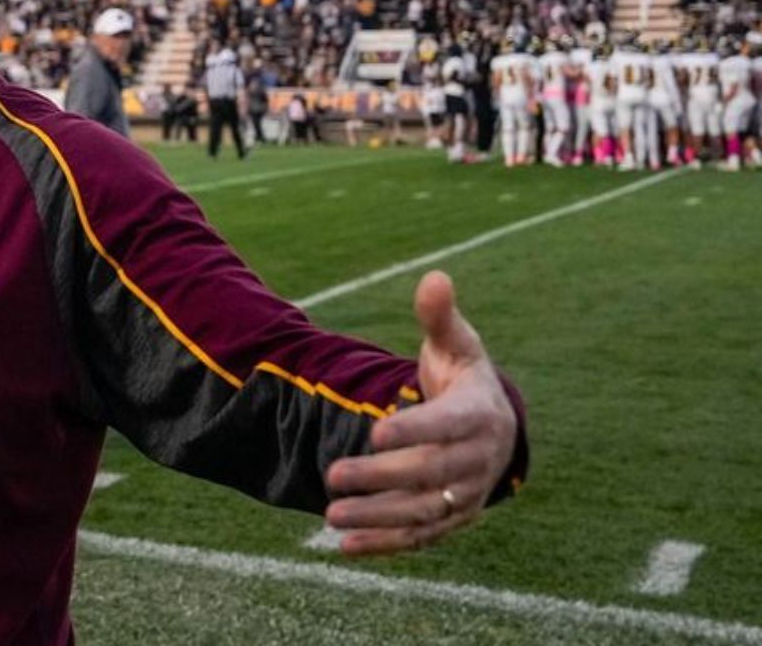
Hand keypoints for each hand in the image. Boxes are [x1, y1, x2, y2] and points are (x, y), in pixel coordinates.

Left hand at [322, 271, 517, 555]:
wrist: (496, 428)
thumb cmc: (465, 380)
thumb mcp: (457, 345)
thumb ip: (439, 318)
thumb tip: (434, 277)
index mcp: (480, 416)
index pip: (447, 427)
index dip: (414, 431)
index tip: (374, 433)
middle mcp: (478, 461)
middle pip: (430, 475)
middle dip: (381, 479)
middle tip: (332, 475)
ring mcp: (467, 494)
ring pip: (423, 512)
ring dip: (377, 518)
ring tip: (330, 515)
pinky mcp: (454, 520)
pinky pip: (421, 537)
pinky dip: (385, 545)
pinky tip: (344, 548)